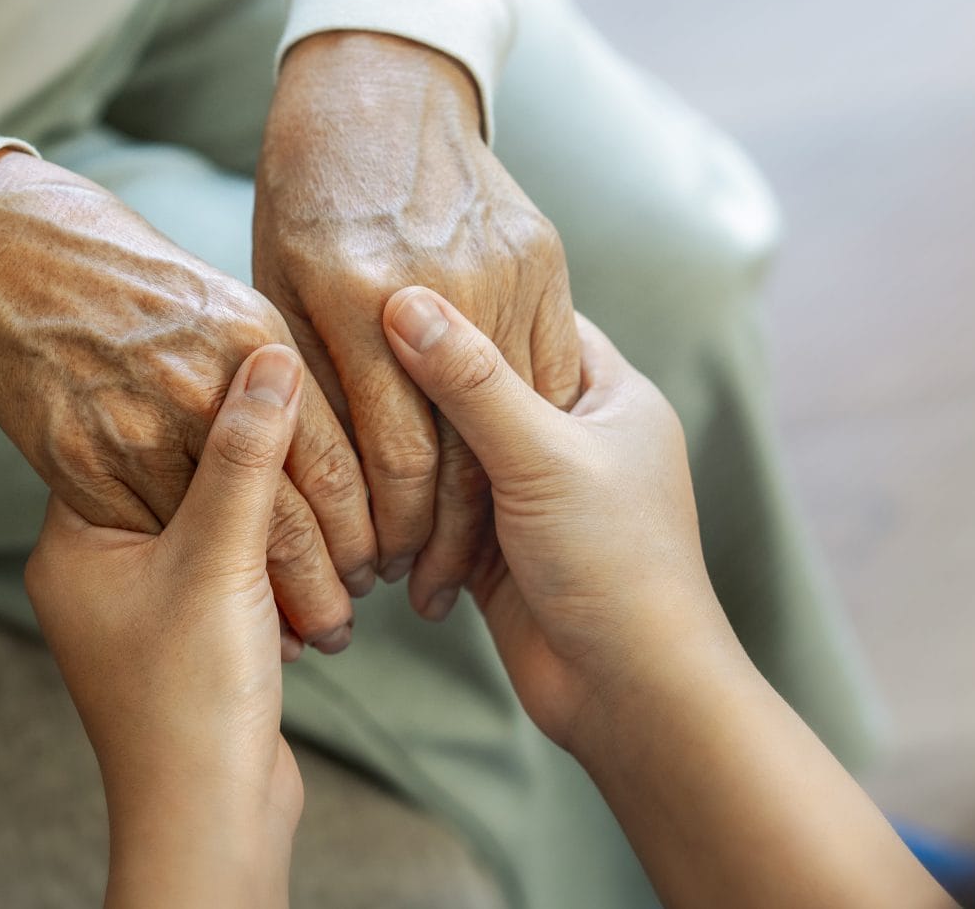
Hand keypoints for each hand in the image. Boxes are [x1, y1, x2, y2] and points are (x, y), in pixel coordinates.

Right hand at [0, 150, 376, 651]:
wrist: (18, 262)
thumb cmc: (131, 283)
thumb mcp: (227, 308)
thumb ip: (281, 367)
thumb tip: (347, 426)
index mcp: (252, 338)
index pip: (332, 458)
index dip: (365, 523)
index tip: (380, 561)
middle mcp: (198, 385)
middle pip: (288, 509)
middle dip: (328, 576)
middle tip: (348, 612)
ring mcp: (134, 429)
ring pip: (225, 542)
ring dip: (274, 598)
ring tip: (303, 632)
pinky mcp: (79, 465)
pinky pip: (156, 547)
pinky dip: (197, 589)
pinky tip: (228, 614)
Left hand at [26, 345, 307, 907]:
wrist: (214, 821)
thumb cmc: (192, 702)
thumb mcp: (219, 561)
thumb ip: (245, 458)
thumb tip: (271, 360)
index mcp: (72, 540)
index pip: (120, 432)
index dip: (185, 393)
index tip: (243, 352)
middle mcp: (98, 566)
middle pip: (173, 470)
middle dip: (241, 454)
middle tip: (298, 412)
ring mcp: (146, 600)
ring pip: (213, 516)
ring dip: (270, 510)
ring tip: (321, 491)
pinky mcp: (194, 630)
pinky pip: (236, 563)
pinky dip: (277, 556)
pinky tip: (318, 550)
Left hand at [255, 31, 579, 622]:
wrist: (378, 82)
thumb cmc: (299, 194)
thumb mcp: (275, 285)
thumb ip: (299, 378)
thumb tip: (299, 489)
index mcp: (349, 295)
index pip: (384, 457)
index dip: (374, 530)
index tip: (359, 573)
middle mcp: (433, 281)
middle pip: (453, 453)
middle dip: (426, 536)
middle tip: (398, 584)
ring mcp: (501, 265)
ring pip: (509, 423)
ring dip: (477, 501)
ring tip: (438, 557)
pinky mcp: (543, 254)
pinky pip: (545, 372)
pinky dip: (521, 435)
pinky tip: (491, 480)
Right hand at [385, 287, 951, 908]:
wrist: (629, 693)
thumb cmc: (615, 563)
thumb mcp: (542, 456)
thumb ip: (471, 380)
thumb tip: (405, 299)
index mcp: (609, 394)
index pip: (530, 317)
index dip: (468, 297)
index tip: (393, 281)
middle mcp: (573, 436)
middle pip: (479, 383)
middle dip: (419, 382)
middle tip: (347, 350)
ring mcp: (533, 493)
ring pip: (450, 450)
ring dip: (407, 458)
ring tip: (345, 431)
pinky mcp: (497, 547)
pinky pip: (437, 510)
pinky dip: (406, 513)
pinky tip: (359, 499)